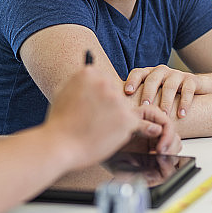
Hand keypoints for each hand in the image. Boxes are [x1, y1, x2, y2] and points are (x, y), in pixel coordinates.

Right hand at [45, 67, 176, 168]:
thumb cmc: (58, 122)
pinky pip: (141, 123)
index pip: (104, 81)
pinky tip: (153, 132)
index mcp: (89, 73)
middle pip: (117, 94)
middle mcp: (105, 83)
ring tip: (100, 132)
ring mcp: (117, 101)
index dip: (99, 97)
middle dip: (110, 107)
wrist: (60, 145)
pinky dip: (144, 129)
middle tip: (96, 122)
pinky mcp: (126, 119)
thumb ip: (78, 81)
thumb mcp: (62, 92)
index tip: (93, 108)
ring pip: (125, 109)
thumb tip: (87, 67)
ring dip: (118, 120)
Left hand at [125, 65, 198, 118]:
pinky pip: (188, 90)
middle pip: (153, 79)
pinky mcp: (192, 80)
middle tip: (145, 106)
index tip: (127, 92)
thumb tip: (123, 113)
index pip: (138, 73)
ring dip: (166, 101)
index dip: (132, 81)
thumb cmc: (167, 95)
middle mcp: (162, 71)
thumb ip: (141, 99)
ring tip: (164, 114)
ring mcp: (177, 74)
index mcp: (150, 73)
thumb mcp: (154, 93)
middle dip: (148, 93)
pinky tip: (182, 114)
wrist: (195, 87)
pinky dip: (185, 103)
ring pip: (170, 86)